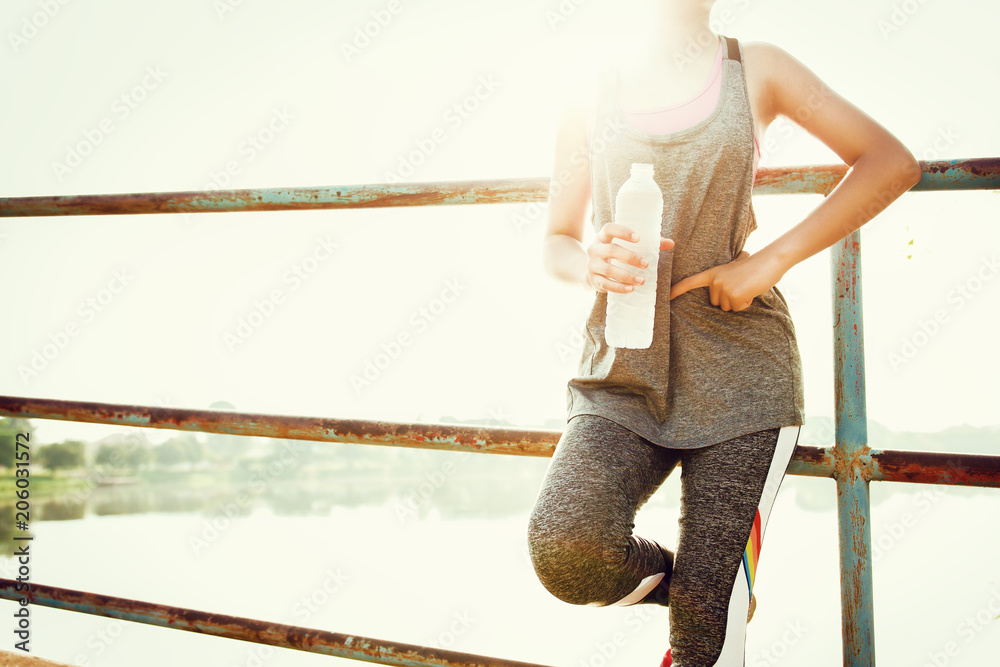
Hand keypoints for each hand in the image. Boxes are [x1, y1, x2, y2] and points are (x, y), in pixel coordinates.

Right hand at [586, 223, 674, 292]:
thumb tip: (671, 243)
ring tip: (641, 280)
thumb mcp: (626, 245)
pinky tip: (631, 289)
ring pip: (608, 270)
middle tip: (646, 264)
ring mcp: (592, 265)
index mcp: (603, 236)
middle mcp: (594, 249)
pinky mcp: (593, 280)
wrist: (591, 269)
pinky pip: (605, 284)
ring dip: (626, 276)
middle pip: (611, 250)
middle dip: (630, 257)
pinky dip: (618, 287)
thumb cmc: (615, 253)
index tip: (638, 238)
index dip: (623, 232)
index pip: (609, 228)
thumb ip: (649, 243)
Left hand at [669, 250, 784, 311]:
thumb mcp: (734, 268)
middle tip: (741, 285)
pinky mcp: (734, 295)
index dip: (677, 290)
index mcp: (712, 273)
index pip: (690, 282)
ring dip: (739, 301)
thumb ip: (724, 277)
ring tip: (747, 287)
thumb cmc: (754, 265)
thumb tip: (725, 285)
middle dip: (729, 299)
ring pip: (727, 307)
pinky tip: (751, 291)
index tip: (667, 297)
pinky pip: (738, 308)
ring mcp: (723, 288)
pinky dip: (746, 303)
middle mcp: (715, 281)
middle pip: (716, 303)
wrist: (769, 260)